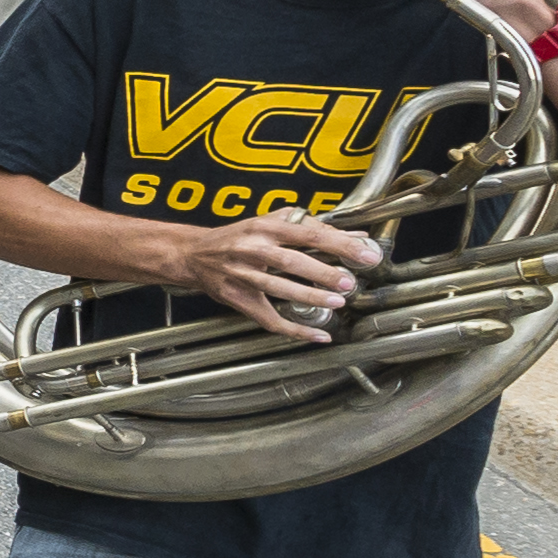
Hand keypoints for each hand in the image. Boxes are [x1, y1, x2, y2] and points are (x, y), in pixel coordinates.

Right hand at [172, 205, 380, 343]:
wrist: (193, 254)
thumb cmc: (237, 237)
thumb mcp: (270, 223)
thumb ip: (313, 229)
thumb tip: (356, 236)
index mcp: (264, 227)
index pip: (307, 234)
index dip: (338, 244)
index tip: (364, 254)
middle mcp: (251, 248)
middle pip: (290, 260)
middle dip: (322, 272)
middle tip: (349, 281)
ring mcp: (242, 274)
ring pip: (277, 288)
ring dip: (308, 296)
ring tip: (336, 302)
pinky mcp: (238, 297)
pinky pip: (268, 317)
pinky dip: (293, 329)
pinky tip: (317, 335)